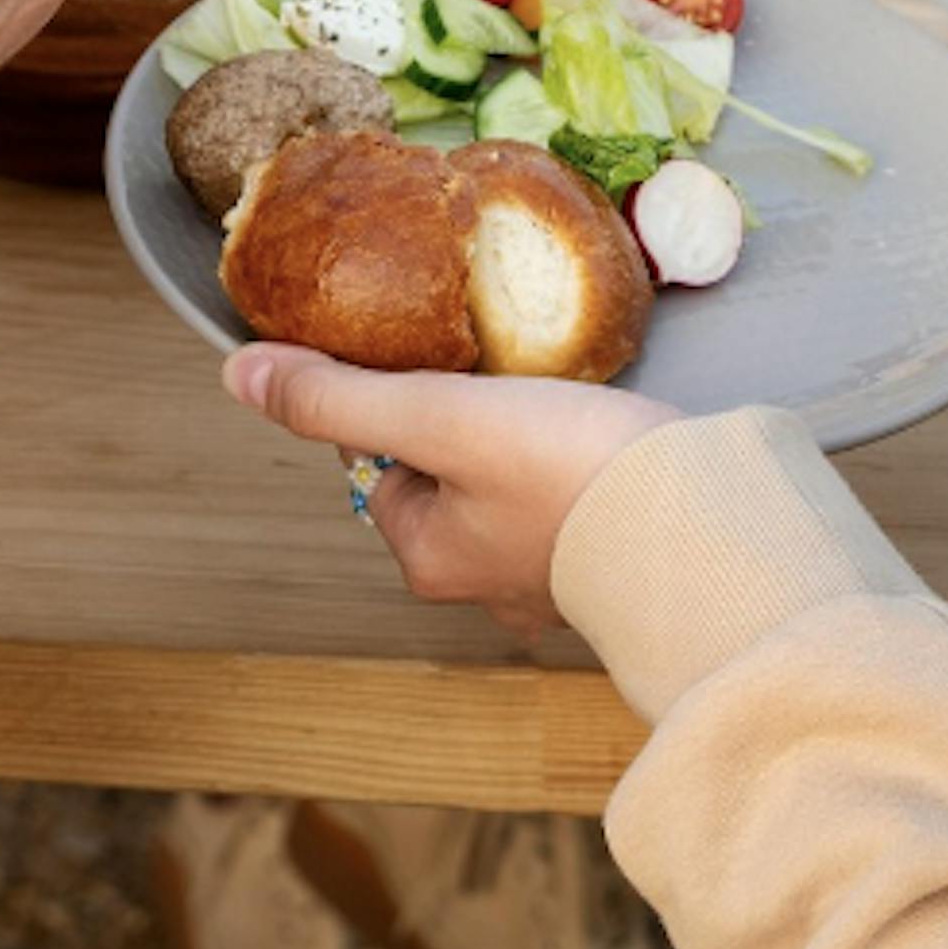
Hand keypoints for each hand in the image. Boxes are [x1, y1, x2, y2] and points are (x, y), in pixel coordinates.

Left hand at [223, 344, 675, 636]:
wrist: (707, 518)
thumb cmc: (570, 471)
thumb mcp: (437, 414)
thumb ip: (337, 395)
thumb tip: (239, 375)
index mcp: (427, 558)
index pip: (379, 458)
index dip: (403, 399)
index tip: (446, 365)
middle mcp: (482, 583)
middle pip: (442, 470)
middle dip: (470, 420)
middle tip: (510, 380)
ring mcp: (550, 576)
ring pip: (508, 484)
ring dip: (528, 440)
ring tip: (558, 402)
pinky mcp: (610, 555)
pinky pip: (570, 496)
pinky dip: (579, 461)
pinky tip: (600, 434)